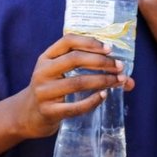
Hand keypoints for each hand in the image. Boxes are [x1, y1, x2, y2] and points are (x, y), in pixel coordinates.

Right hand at [10, 34, 130, 139]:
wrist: (27, 115)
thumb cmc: (52, 89)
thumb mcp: (61, 74)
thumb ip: (88, 70)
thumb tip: (129, 80)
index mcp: (46, 57)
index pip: (68, 41)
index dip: (90, 42)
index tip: (109, 48)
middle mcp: (42, 72)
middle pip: (74, 59)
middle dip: (101, 62)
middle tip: (119, 67)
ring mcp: (44, 92)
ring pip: (77, 82)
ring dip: (101, 80)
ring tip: (118, 81)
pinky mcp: (48, 111)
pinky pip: (74, 107)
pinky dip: (92, 101)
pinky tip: (104, 96)